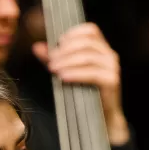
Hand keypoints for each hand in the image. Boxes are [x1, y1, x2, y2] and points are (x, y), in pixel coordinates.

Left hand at [33, 22, 128, 143]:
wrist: (100, 120)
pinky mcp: (111, 81)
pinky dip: (75, 73)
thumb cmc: (84, 94)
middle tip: (51, 60)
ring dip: (67, 61)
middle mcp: (109, 55)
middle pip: (86, 42)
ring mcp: (112, 67)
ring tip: (53, 69)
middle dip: (65, 50)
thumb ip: (53, 59)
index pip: (90, 30)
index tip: (58, 43)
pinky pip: (92, 73)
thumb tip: (37, 46)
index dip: (73, 33)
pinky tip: (63, 77)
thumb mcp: (66, 72)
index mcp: (101, 49)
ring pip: (88, 56)